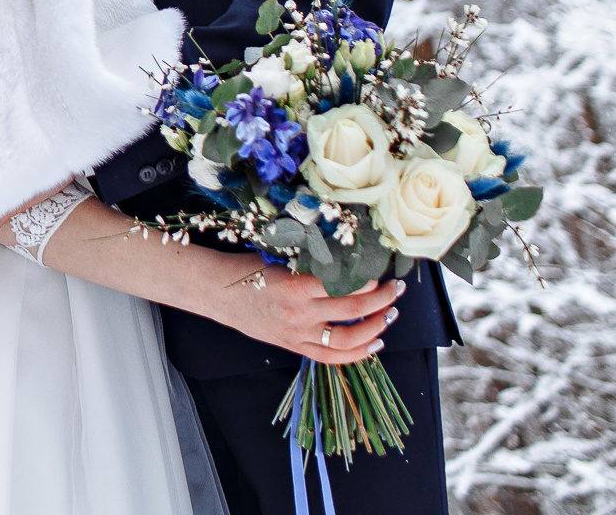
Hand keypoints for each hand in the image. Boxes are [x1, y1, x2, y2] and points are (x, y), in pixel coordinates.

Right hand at [211, 265, 402, 366]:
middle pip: (353, 309)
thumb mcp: (281, 258)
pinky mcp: (295, 346)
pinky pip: (333, 357)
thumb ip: (314, 263)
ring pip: (349, 338)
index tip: (380, 270)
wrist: (218, 293)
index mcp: (296, 286)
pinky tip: (376, 343)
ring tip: (391, 314)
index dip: (368, 278)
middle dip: (382, 299)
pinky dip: (358, 353)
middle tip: (397, 288)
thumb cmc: (249, 270)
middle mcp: (300, 314)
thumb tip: (350, 258)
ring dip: (376, 326)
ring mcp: (298, 334)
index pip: (344, 284)